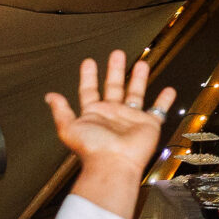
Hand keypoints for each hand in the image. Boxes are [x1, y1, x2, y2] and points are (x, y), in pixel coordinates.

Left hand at [46, 51, 177, 218]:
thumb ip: (61, 111)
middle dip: (115, 70)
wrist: (114, 163)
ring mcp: (131, 118)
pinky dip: (164, 101)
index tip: (89, 62)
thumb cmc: (92, 149)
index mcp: (94, 114)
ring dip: (139, 78)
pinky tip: (169, 90)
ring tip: (141, 63)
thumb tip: (49, 96)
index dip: (88, 77)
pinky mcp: (148, 124)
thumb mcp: (69, 128)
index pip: (90, 91)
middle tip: (117, 54)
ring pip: (136, 93)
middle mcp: (112, 114)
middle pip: (114, 87)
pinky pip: (158, 110)